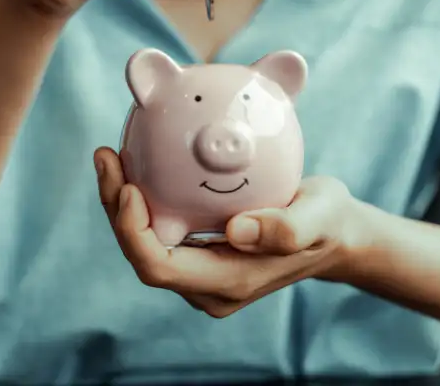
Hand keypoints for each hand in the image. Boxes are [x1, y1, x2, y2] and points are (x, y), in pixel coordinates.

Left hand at [94, 147, 370, 317]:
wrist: (332, 234)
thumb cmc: (327, 224)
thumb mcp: (320, 217)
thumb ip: (287, 229)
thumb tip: (235, 231)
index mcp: (228, 282)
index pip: (159, 267)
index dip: (133, 232)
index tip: (129, 186)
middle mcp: (207, 285)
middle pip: (142, 254)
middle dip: (116, 209)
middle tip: (107, 156)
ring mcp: (202, 272)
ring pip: (145, 241)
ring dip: (121, 202)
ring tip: (112, 155)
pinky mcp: (201, 253)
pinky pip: (160, 229)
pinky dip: (143, 199)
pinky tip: (139, 162)